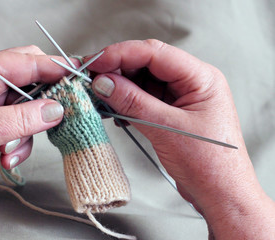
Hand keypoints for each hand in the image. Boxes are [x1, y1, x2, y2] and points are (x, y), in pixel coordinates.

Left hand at [0, 45, 70, 230]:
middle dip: (43, 101)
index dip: (54, 67)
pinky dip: (16, 142)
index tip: (76, 75)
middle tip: (59, 113)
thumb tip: (54, 109)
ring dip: (26, 132)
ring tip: (12, 149)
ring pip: (24, 109)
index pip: (25, 61)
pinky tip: (5, 156)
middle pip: (27, 81)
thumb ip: (22, 119)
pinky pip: (14, 126)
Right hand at [86, 40, 274, 238]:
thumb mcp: (167, 129)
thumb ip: (133, 102)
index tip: (95, 62)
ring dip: (120, 89)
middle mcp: (191, 82)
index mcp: (201, 78)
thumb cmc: (209, 164)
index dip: (121, 54)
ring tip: (101, 99)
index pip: (155, 53)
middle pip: (147, 64)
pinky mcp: (171, 112)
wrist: (221, 195)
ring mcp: (181, 97)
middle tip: (92, 81)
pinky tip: (116, 113)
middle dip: (118, 71)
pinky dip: (127, 103)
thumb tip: (104, 82)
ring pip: (143, 81)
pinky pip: (143, 99)